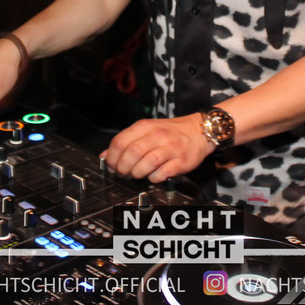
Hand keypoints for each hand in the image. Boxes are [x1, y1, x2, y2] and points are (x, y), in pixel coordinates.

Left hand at [99, 114, 214, 183]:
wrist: (200, 130)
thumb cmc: (172, 132)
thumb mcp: (147, 130)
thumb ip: (126, 141)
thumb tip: (105, 155)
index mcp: (146, 126)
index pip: (120, 141)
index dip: (111, 157)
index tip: (110, 165)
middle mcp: (158, 135)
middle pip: (131, 153)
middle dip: (122, 168)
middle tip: (122, 173)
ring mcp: (170, 148)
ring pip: (146, 163)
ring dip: (136, 173)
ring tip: (136, 175)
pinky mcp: (181, 161)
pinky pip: (162, 173)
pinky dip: (153, 178)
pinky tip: (152, 176)